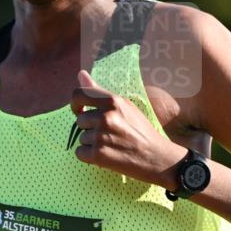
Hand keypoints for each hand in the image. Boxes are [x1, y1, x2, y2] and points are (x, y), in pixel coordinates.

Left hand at [70, 70, 185, 190]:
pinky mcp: (98, 154)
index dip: (75, 104)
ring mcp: (101, 136)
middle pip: (80, 121)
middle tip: (108, 135)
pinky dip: (89, 157)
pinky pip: (80, 153)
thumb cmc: (140, 130)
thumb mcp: (125, 106)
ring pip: (81, 138)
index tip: (80, 111)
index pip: (79, 95)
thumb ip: (100, 92)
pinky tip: (105, 155)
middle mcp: (105, 116)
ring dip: (91, 143)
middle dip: (89, 128)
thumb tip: (80, 74)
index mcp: (113, 101)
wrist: (155, 157)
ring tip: (111, 145)